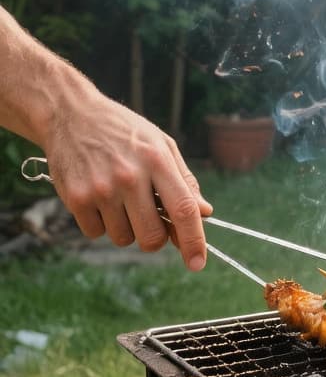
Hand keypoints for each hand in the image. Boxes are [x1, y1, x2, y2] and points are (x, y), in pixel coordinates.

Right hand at [0, 3, 211, 269]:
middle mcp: (129, 177)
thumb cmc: (123, 132)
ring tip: (118, 199)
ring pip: (124, 238)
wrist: (69, 112)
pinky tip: (98, 198)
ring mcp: (100, 188)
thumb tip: (205, 213)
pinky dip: (100, 223)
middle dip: (155, 237)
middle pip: (153, 238)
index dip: (194, 242)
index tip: (197, 264)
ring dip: (126, 228)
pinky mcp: (75, 197)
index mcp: (157, 161)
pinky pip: (96, 233)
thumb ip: (184, 181)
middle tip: (148, 218)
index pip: (184, 211)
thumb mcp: (161, 145)